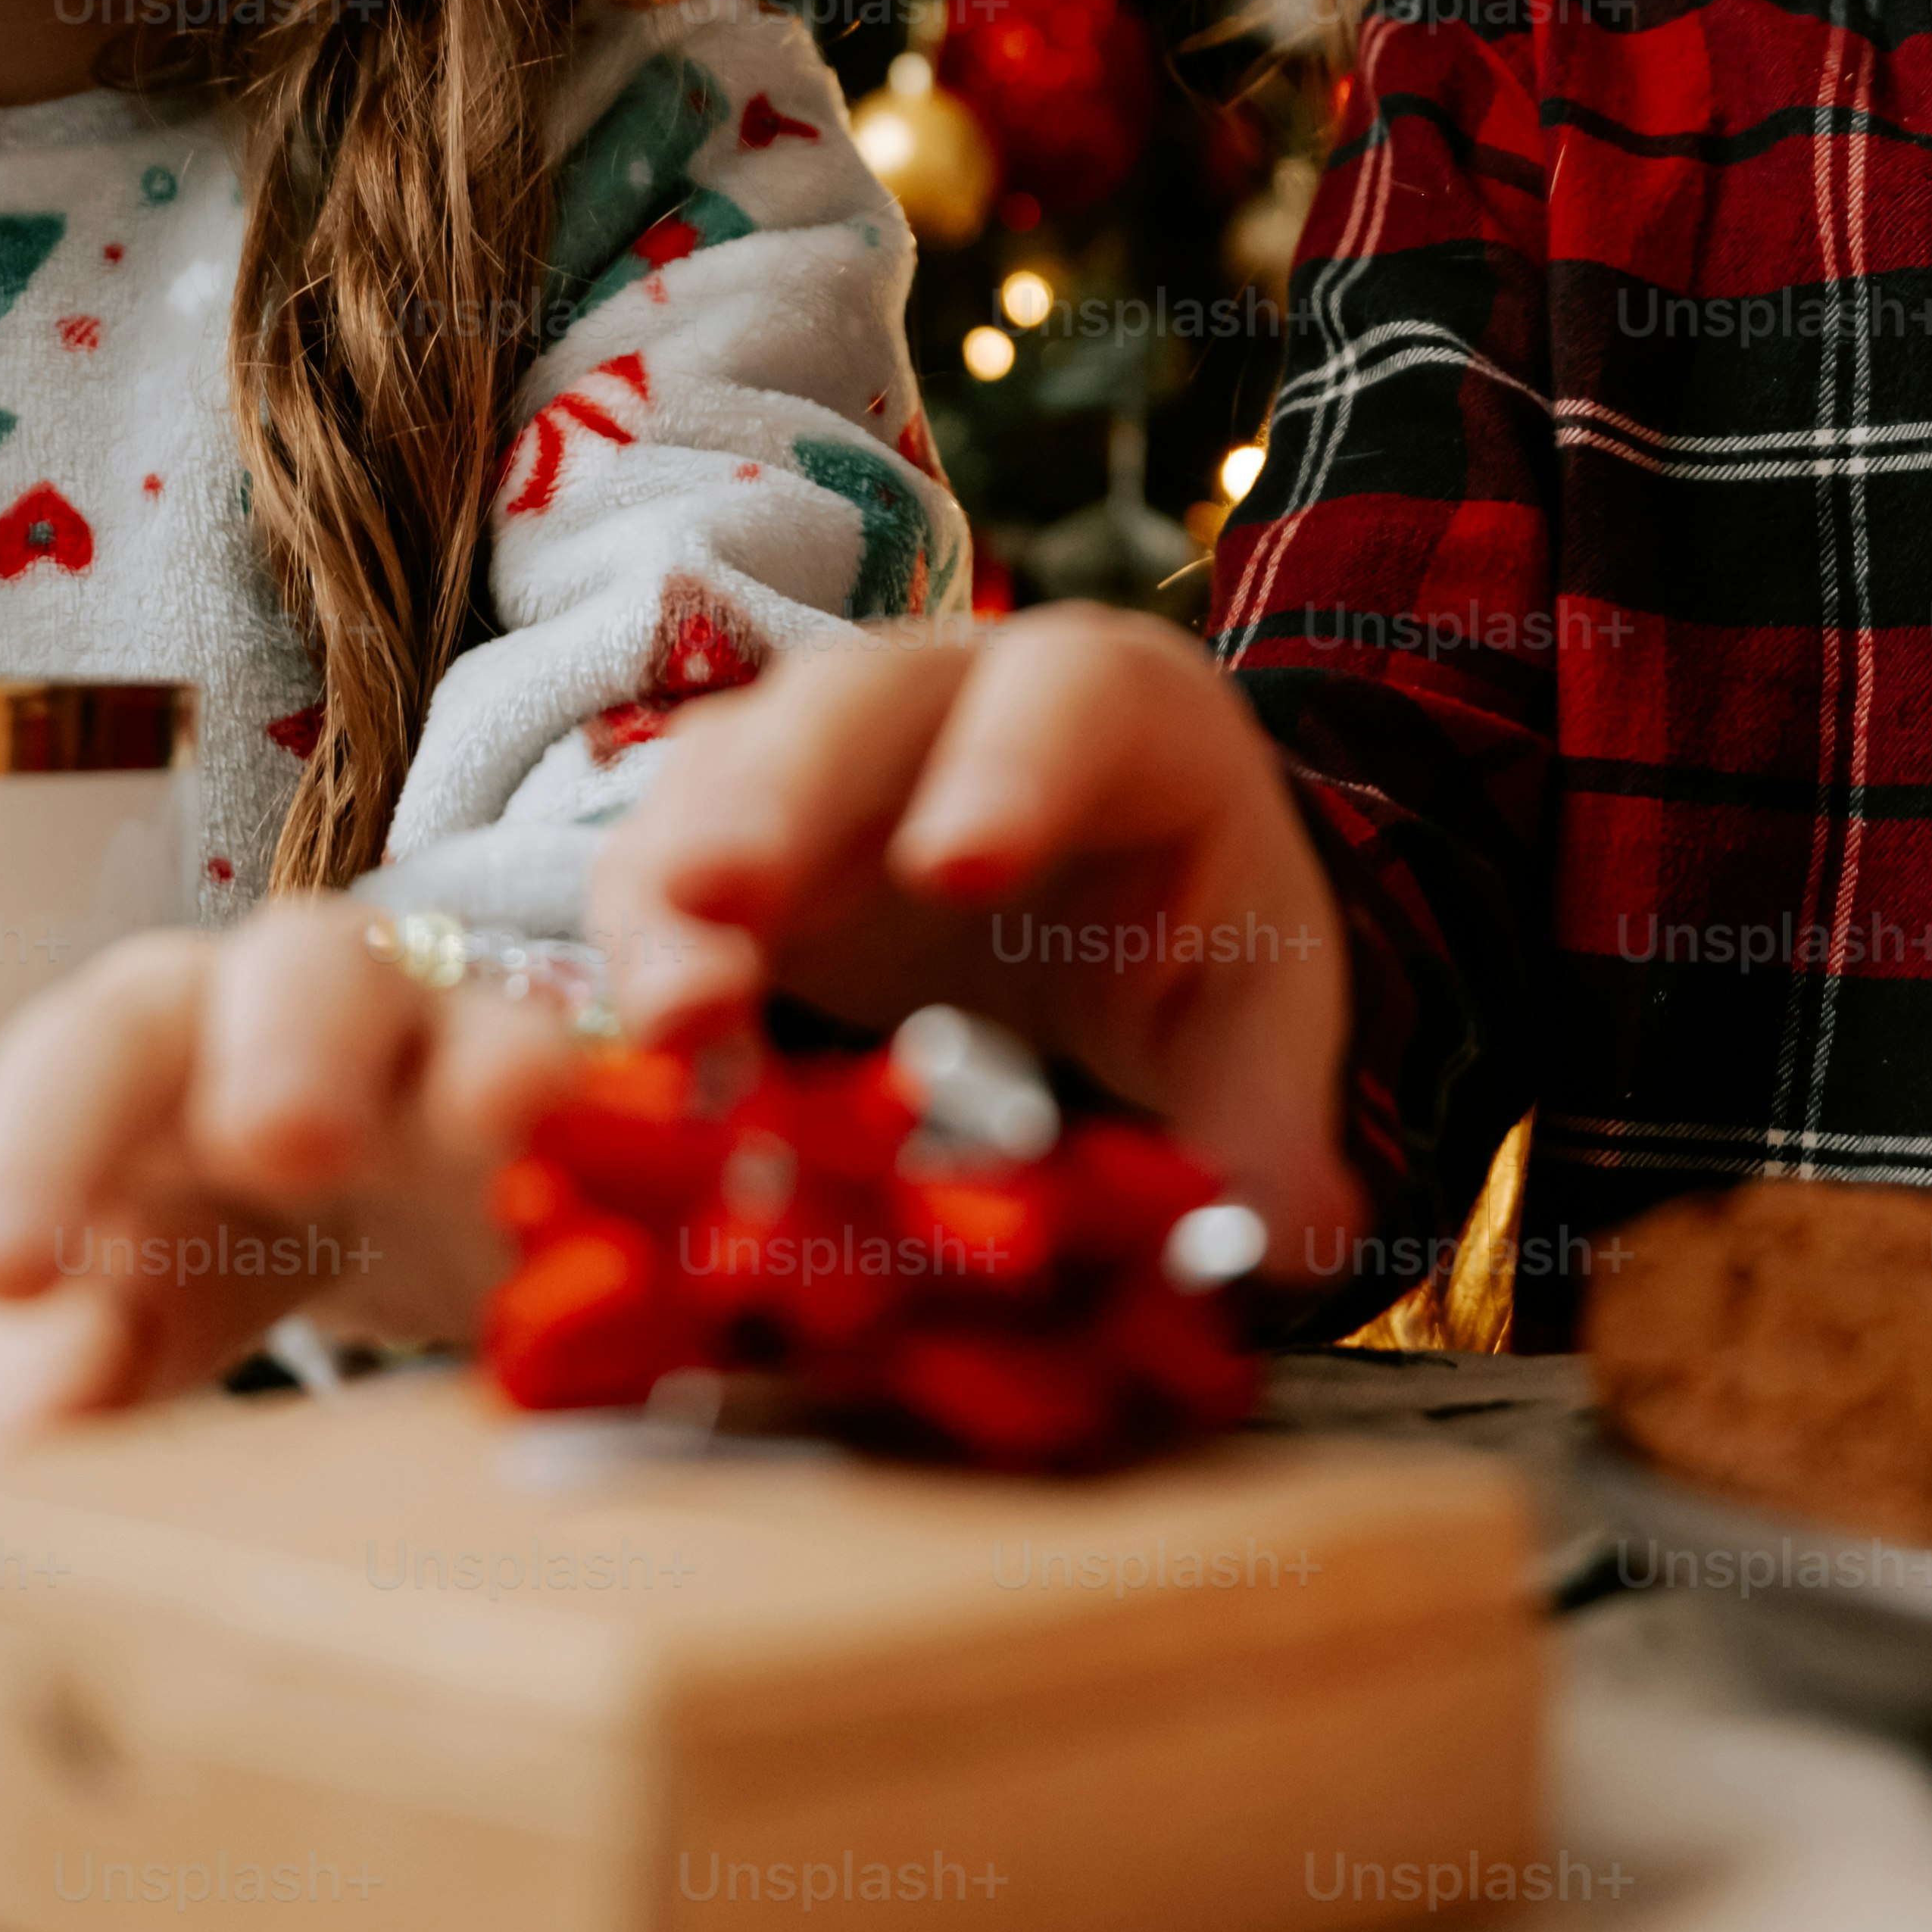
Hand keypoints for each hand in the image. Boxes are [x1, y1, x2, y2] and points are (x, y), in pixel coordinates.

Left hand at [0, 904, 595, 1439]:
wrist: (367, 1191)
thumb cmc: (202, 1230)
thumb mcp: (122, 1295)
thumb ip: (64, 1357)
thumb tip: (24, 1441)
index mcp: (152, 1034)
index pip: (75, 1058)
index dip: (35, 1154)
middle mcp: (304, 1001)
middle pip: (295, 970)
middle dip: (290, 1049)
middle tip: (279, 1142)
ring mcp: (455, 1040)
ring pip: (470, 1008)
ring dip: (483, 1060)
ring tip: (493, 1121)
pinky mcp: (570, 1108)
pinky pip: (601, 1103)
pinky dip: (607, 1134)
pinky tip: (610, 1182)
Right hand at [592, 608, 1362, 1285]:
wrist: (1108, 897)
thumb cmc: (1188, 927)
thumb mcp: (1252, 1012)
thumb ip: (1267, 1120)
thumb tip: (1297, 1239)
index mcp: (1114, 707)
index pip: (1067, 700)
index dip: (1011, 770)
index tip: (961, 871)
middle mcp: (941, 692)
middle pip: (844, 710)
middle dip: (780, 805)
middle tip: (725, 903)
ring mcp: (810, 752)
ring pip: (716, 781)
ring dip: (676, 898)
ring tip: (671, 1022)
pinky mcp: (720, 834)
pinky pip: (652, 874)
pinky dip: (636, 964)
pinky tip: (633, 1068)